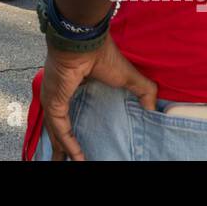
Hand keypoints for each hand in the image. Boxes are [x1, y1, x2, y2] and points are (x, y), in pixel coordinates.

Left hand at [40, 34, 156, 160]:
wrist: (85, 41)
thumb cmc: (103, 54)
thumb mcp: (128, 77)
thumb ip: (143, 91)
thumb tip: (152, 108)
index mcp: (73, 87)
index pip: (69, 114)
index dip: (71, 131)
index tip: (78, 148)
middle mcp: (60, 94)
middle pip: (58, 126)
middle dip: (60, 145)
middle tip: (64, 161)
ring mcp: (54, 98)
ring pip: (57, 130)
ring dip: (63, 149)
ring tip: (69, 163)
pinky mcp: (54, 101)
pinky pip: (60, 128)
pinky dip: (68, 143)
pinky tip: (77, 157)